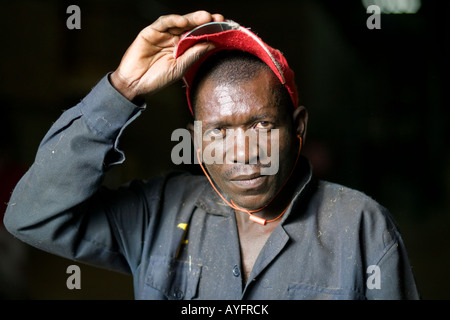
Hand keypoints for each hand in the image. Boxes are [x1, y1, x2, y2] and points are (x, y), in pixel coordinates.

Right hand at [110, 11, 224, 100]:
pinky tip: (183, 21)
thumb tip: (212, 43)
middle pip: (192, 26)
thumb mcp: (180, 68)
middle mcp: (174, 39)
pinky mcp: (150, 32)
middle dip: (205, 21)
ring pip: (179, 22)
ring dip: (192, 18)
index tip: (224, 27)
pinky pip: (163, 22)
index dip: (211, 30)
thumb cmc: (157, 79)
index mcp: (183, 48)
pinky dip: (173, 20)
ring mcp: (163, 34)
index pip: (199, 35)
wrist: (135, 84)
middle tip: (217, 18)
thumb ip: (194, 54)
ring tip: (204, 17)